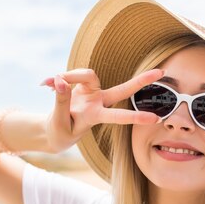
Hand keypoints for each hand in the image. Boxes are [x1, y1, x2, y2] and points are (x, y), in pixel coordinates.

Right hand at [40, 68, 163, 151]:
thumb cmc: (60, 131)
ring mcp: (93, 93)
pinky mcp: (84, 86)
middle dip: (141, 81)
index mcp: (95, 117)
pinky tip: (43, 85)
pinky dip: (57, 80)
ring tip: (45, 85)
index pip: (117, 117)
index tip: (154, 118)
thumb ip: (61, 100)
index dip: (135, 117)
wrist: (55, 131)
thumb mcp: (58, 121)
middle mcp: (99, 103)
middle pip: (123, 89)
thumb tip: (60, 79)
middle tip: (161, 72)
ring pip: (87, 74)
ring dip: (69, 76)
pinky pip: (72, 75)